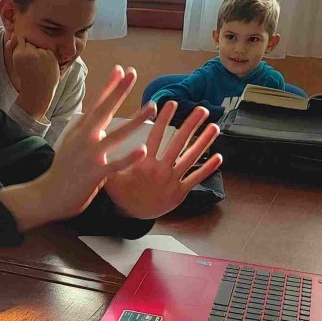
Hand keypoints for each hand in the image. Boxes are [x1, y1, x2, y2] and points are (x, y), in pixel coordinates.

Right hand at [0, 66, 149, 231]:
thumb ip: (83, 132)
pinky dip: (129, 158)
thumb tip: (92, 118)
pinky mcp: (94, 174)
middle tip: (132, 73)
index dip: (108, 87)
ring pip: (116, 135)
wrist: (46, 195)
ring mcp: (90, 155)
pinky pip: (115, 164)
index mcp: (79, 131)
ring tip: (151, 106)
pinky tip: (143, 150)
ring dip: (135, 120)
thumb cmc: (61, 172)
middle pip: (104, 110)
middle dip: (119, 90)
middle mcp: (84, 138)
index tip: (119, 69)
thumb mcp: (70, 145)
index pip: (96, 104)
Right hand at [7, 34, 60, 118]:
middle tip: (30, 62)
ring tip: (38, 65)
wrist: (38, 91)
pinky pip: (48, 50)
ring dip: (39, 52)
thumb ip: (11, 48)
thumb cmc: (25, 77)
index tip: (22, 51)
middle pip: (30, 43)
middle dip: (30, 49)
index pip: (20, 38)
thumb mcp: (14, 63)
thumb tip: (14, 35)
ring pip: (39, 46)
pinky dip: (47, 56)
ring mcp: (42, 54)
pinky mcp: (51, 56)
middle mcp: (30, 53)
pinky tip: (44, 66)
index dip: (21, 43)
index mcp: (19, 55)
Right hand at [104, 100, 221, 218]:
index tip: (172, 103)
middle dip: (191, 125)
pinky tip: (219, 157)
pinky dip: (208, 168)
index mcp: (145, 163)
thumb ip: (111, 159)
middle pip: (178, 143)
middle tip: (202, 109)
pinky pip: (196, 178)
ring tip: (214, 127)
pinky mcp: (180, 192)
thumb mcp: (111, 176)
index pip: (156, 135)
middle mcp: (161, 170)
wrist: (131, 217)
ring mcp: (172, 181)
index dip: (164, 119)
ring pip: (191, 158)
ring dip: (204, 142)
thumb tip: (102, 142)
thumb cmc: (121, 194)